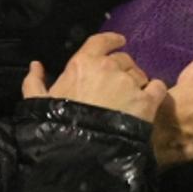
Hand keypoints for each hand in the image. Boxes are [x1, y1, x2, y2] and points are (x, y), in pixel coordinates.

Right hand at [22, 32, 166, 123]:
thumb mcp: (38, 104)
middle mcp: (109, 67)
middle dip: (123, 67)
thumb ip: (35, 82)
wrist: (81, 151)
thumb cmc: (58, 126)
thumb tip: (35, 65)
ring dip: (137, 82)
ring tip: (131, 96)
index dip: (111, 40)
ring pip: (140, 74)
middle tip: (120, 82)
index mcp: (83, 63)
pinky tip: (151, 98)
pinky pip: (157, 87)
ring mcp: (129, 83)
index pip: (100, 41)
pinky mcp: (146, 101)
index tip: (119, 41)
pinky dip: (155, 90)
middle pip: (124, 59)